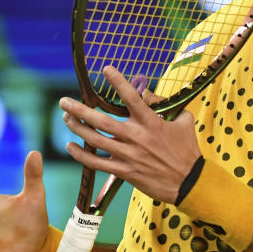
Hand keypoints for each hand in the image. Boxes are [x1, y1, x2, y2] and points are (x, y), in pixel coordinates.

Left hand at [60, 66, 200, 203]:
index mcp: (151, 122)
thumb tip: (148, 93)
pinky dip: (81, 154)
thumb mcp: (184, 120)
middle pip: (101, 120)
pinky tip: (70, 146)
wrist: (188, 182)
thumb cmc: (187, 149)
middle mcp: (136, 137)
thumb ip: (165, 105)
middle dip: (80, 109)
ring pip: (95, 140)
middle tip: (64, 101)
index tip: (106, 69)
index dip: (118, 82)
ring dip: (77, 128)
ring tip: (66, 117)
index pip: (132, 97)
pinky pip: (97, 163)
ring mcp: (128, 155)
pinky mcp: (124, 171)